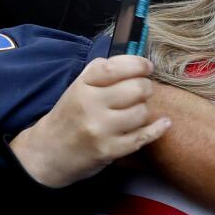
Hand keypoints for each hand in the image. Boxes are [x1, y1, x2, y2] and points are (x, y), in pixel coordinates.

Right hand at [9, 55, 169, 186]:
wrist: (49, 152)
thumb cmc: (70, 116)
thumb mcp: (78, 87)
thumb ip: (103, 73)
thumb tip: (137, 62)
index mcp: (83, 85)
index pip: (117, 67)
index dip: (138, 64)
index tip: (147, 67)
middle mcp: (91, 105)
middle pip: (136, 89)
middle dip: (145, 88)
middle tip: (141, 91)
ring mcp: (100, 129)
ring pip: (142, 112)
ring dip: (143, 111)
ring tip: (134, 112)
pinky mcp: (109, 150)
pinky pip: (143, 136)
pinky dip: (157, 129)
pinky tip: (164, 123)